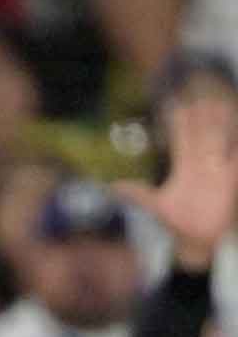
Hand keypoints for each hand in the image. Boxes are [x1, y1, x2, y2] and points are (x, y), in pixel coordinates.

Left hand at [117, 94, 237, 271]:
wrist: (196, 241)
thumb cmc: (177, 224)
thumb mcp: (156, 206)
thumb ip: (137, 194)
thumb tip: (111, 186)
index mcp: (184, 168)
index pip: (182, 139)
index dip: (179, 122)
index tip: (174, 103)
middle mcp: (201, 166)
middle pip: (202, 135)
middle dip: (202, 117)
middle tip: (200, 94)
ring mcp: (218, 172)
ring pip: (220, 143)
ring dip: (221, 126)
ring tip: (221, 105)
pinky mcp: (231, 182)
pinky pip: (236, 161)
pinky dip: (236, 150)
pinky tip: (237, 135)